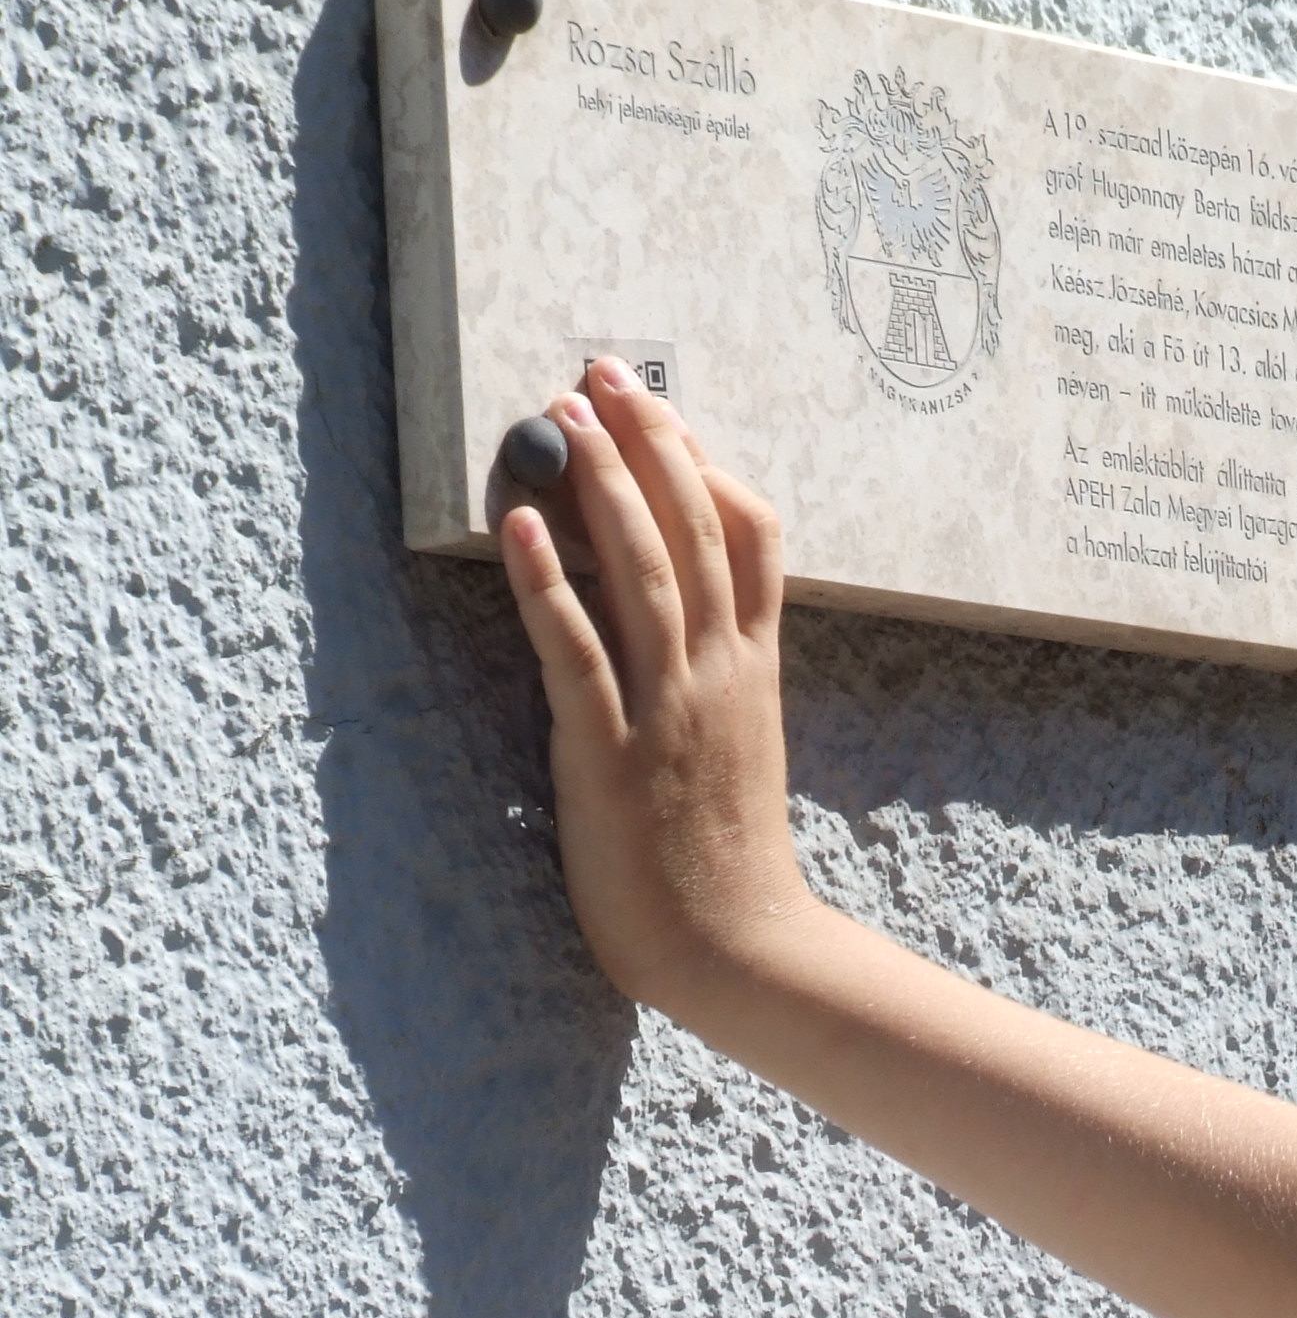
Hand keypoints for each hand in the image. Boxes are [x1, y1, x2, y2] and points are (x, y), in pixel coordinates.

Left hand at [497, 360, 816, 1012]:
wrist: (739, 949)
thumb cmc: (728, 863)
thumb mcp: (737, 751)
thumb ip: (714, 680)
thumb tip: (678, 621)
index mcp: (752, 673)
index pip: (753, 542)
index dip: (707, 465)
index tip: (663, 410)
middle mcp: (718, 676)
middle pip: (697, 532)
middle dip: (650, 442)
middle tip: (604, 369)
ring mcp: (668, 712)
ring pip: (645, 573)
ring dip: (603, 486)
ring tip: (564, 414)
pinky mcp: (611, 754)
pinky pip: (579, 654)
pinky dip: (550, 585)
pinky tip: (522, 525)